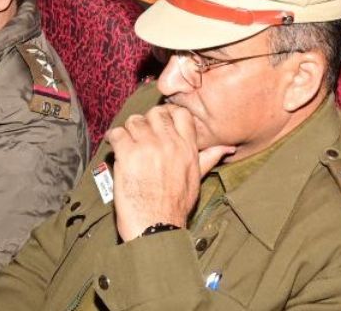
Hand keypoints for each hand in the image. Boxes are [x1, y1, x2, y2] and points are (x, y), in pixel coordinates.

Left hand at [107, 105, 234, 239]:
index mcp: (187, 148)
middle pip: (155, 113)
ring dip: (129, 132)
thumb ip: (208, 158)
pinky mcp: (128, 154)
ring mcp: (148, 147)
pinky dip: (113, 140)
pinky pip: (117, 133)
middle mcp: (169, 143)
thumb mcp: (196, 179)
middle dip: (146, 122)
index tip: (159, 124)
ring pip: (134, 121)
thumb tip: (227, 148)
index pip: (180, 113)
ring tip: (127, 144)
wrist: (155, 227)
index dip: (168, 114)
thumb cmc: (175, 207)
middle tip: (140, 135)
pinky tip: (116, 150)